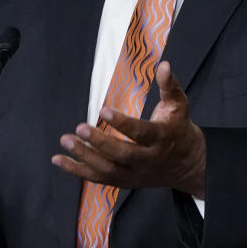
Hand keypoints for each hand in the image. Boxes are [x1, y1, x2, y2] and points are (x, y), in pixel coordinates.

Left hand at [51, 61, 205, 197]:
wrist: (188, 165)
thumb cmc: (179, 129)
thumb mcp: (179, 106)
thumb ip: (170, 86)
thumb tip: (165, 65)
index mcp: (161, 139)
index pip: (141, 133)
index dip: (122, 123)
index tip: (103, 110)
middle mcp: (147, 160)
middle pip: (122, 154)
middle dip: (99, 142)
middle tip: (79, 127)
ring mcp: (135, 174)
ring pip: (108, 170)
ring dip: (84, 157)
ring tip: (65, 141)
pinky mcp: (124, 182)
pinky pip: (98, 179)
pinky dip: (77, 171)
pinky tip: (58, 160)